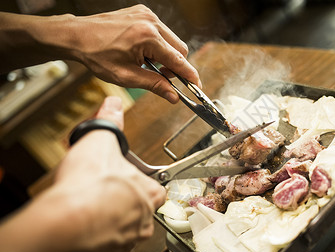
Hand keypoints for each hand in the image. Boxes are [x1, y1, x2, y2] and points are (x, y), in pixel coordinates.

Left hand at [0, 5, 200, 103]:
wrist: (76, 36)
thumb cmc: (96, 55)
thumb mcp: (126, 77)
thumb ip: (154, 85)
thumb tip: (173, 96)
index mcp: (147, 37)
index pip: (178, 60)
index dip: (189, 76)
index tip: (197, 86)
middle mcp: (150, 21)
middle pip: (180, 48)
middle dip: (176, 66)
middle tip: (163, 78)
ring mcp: (147, 14)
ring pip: (172, 40)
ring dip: (168, 55)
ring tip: (150, 65)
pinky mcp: (142, 12)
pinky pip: (161, 31)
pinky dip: (159, 44)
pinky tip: (145, 53)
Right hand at [0, 97, 165, 251]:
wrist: (68, 222)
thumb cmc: (89, 185)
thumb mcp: (100, 141)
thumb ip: (110, 121)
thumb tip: (114, 105)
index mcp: (149, 192)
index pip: (156, 186)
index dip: (141, 181)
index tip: (130, 180)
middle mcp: (144, 219)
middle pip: (139, 209)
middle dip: (123, 202)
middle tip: (104, 193)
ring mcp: (127, 241)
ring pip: (123, 231)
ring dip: (110, 222)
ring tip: (91, 209)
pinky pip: (105, 248)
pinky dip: (95, 239)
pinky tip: (82, 225)